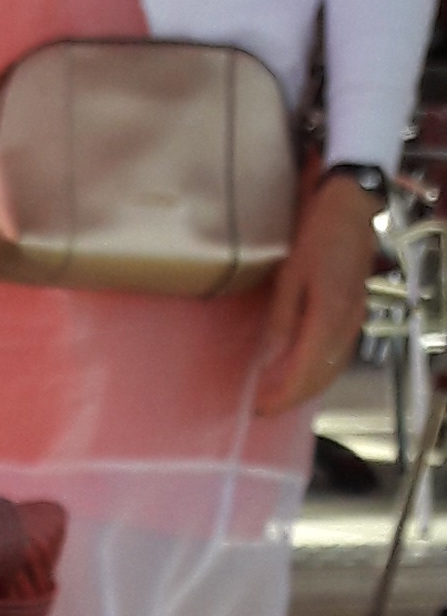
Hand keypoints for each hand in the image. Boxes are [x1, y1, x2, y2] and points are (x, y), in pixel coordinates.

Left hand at [252, 173, 378, 417]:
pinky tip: (303, 372)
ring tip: (279, 396)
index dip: (282, 396)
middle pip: (321, 377)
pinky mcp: (356, 313)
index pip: (305, 372)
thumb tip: (270, 360)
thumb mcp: (291, 277)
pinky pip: (339, 354)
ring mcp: (355, 320)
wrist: (351, 208)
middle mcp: (347, 325)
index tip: (259, 408)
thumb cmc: (316, 236)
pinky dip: (320, 371)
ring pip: (333, 368)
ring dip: (307, 388)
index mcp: (328, 317)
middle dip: (292, 398)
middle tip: (264, 408)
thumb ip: (282, 321)